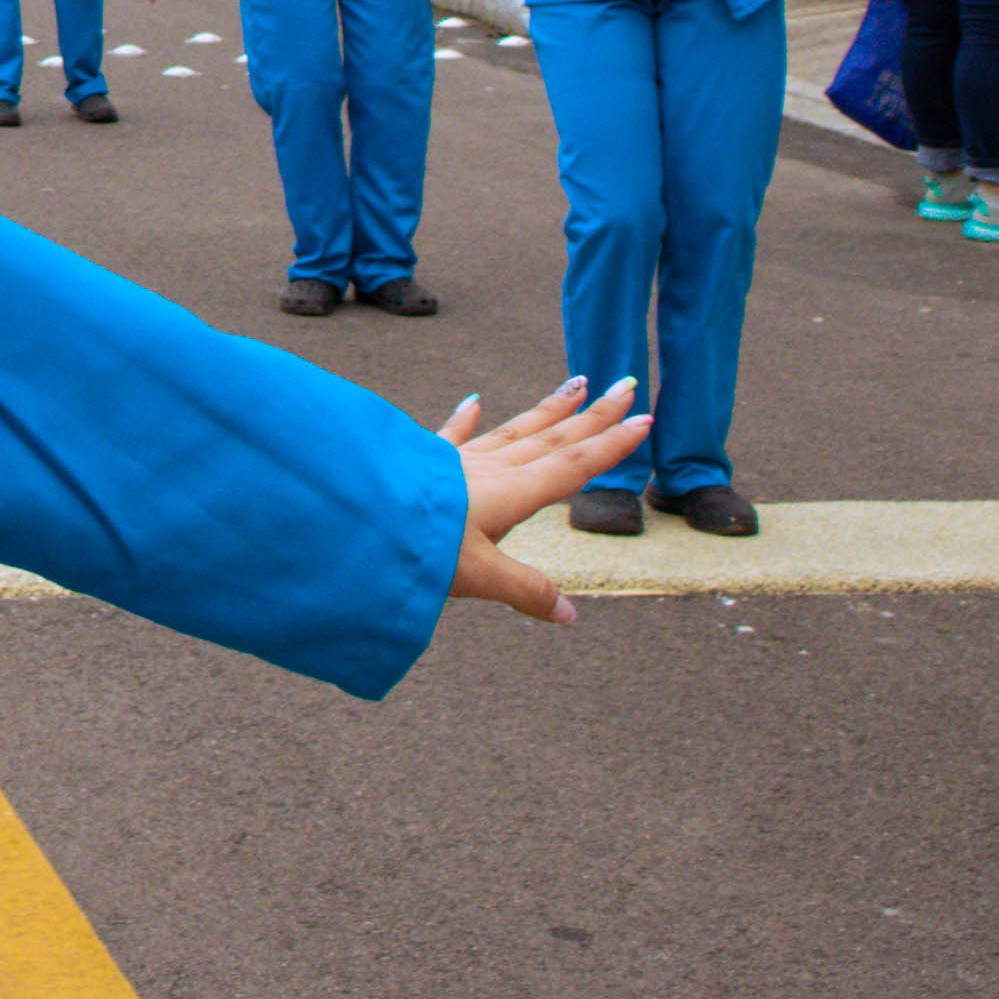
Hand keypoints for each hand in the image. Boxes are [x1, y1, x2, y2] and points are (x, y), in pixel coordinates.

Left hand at [435, 377, 648, 625]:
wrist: (354, 516)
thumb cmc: (416, 547)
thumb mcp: (479, 578)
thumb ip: (526, 591)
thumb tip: (571, 615)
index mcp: (511, 494)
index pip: (572, 465)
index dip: (610, 446)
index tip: (644, 418)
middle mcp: (490, 469)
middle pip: (552, 437)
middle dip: (592, 415)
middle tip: (625, 383)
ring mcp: (457, 462)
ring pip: (513, 430)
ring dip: (546, 410)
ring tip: (574, 384)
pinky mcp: (424, 462)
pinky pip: (451, 437)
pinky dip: (463, 420)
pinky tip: (472, 401)